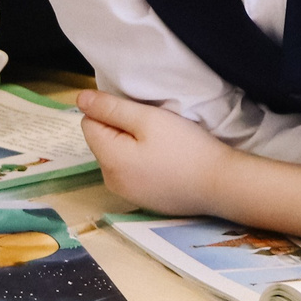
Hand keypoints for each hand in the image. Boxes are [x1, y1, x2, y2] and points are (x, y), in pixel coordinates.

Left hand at [73, 88, 233, 213]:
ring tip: (162, 145)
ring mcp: (127, 194)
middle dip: (121, 130)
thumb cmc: (185, 148)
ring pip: (116, 157)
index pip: (89, 123)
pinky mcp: (143, 200)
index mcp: (108, 160)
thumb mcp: (148, 119)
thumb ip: (110, 108)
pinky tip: (166, 162)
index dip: (112, 112)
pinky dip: (142, 163)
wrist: (221, 184)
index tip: (141, 114)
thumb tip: (80, 100)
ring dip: (132, 146)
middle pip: (101, 141)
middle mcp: (110, 181)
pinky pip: (131, 173)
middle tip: (155, 128)